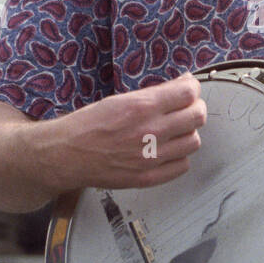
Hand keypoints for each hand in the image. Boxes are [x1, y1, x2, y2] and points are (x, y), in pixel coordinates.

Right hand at [32, 72, 206, 192]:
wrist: (66, 154)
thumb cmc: (88, 125)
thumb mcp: (119, 99)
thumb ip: (153, 94)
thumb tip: (181, 85)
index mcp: (141, 107)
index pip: (188, 93)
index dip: (192, 88)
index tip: (188, 89)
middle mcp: (150, 131)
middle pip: (197, 116)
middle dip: (194, 108)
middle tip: (186, 108)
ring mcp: (151, 157)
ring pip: (194, 141)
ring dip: (188, 133)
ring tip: (175, 130)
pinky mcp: (148, 177)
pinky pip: (182, 165)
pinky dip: (179, 156)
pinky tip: (168, 150)